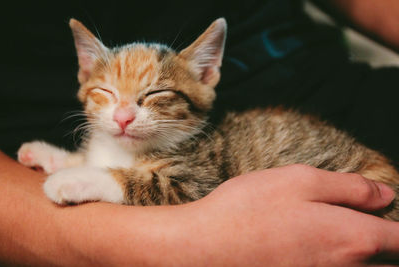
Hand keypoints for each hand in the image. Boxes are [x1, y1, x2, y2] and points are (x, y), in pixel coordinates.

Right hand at [183, 165, 398, 265]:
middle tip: (371, 228)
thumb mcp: (300, 180)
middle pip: (389, 264)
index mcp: (352, 237)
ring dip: (367, 259)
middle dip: (389, 247)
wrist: (204, 249)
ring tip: (342, 238)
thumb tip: (385, 195)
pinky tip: (313, 248)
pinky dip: (338, 263)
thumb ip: (349, 187)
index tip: (388, 215)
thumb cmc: (249, 209)